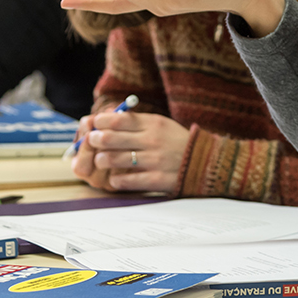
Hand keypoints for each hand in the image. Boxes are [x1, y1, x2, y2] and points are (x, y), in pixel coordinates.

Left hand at [69, 110, 189, 192]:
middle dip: (95, 140)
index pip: (118, 119)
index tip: (94, 125)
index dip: (100, 122)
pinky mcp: (156, 180)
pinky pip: (125, 180)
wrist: (206, 164)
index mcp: (153, 123)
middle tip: (91, 142)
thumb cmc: (177, 143)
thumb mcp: (162, 125)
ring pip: (113, 159)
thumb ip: (137, 121)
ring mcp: (154, 161)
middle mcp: (152, 140)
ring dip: (101, 160)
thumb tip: (108, 117)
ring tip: (101, 161)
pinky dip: (115, 180)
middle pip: (111, 138)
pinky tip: (115, 178)